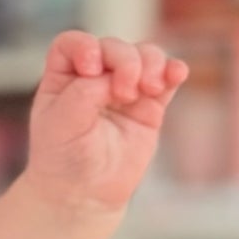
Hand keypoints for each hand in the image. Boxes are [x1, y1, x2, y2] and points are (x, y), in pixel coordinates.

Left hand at [26, 31, 188, 214]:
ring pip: (144, 56)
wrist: (85, 194)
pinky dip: (174, 71)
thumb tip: (114, 75)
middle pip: (114, 47)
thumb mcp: (61, 124)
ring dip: (151, 64)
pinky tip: (177, 74)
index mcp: (63, 77)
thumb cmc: (63, 159)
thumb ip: (83, 93)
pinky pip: (166, 80)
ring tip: (149, 88)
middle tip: (124, 92)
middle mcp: (94, 77)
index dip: (85, 46)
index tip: (91, 67)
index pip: (74, 44)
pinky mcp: (150, 106)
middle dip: (125, 61)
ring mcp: (124, 89)